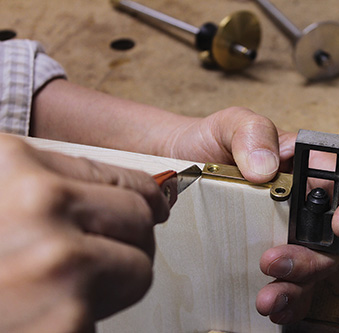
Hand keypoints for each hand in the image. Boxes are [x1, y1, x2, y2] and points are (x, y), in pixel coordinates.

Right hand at [0, 134, 168, 331]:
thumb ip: (37, 189)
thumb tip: (128, 191)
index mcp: (12, 165)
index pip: (118, 173)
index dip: (138, 194)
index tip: (152, 204)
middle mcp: (37, 204)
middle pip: (138, 215)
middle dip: (129, 239)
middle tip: (99, 258)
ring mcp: (57, 261)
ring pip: (140, 264)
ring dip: (116, 282)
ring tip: (67, 292)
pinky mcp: (68, 320)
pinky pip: (116, 310)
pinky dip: (93, 318)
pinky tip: (49, 318)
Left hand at [161, 111, 338, 323]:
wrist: (176, 164)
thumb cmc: (210, 142)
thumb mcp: (231, 125)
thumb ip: (254, 133)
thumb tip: (267, 168)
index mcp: (307, 171)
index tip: (338, 225)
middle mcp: (303, 207)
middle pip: (333, 241)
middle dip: (312, 259)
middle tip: (276, 262)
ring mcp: (287, 236)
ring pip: (314, 271)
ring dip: (297, 288)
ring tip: (269, 297)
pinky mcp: (267, 259)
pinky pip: (289, 286)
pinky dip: (285, 302)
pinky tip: (269, 306)